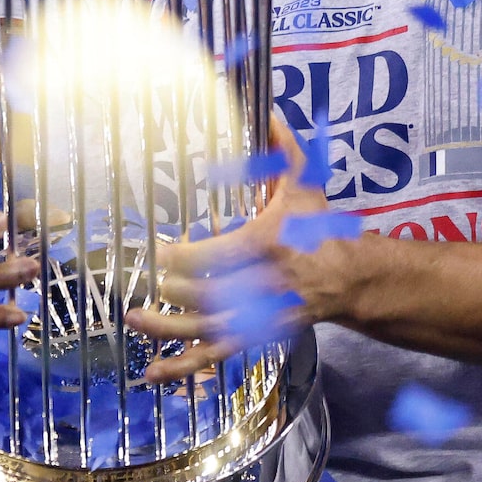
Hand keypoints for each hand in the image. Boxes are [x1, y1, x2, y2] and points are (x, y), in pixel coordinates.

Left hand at [125, 120, 349, 382]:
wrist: (350, 279)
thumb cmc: (320, 228)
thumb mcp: (304, 182)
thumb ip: (281, 146)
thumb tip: (265, 106)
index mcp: (267, 245)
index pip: (216, 256)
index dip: (181, 257)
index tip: (155, 249)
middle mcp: (261, 286)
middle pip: (205, 292)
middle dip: (166, 287)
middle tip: (131, 277)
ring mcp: (256, 316)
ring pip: (206, 328)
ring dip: (166, 328)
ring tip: (132, 318)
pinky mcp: (253, 336)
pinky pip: (215, 355)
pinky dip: (183, 368)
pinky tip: (152, 375)